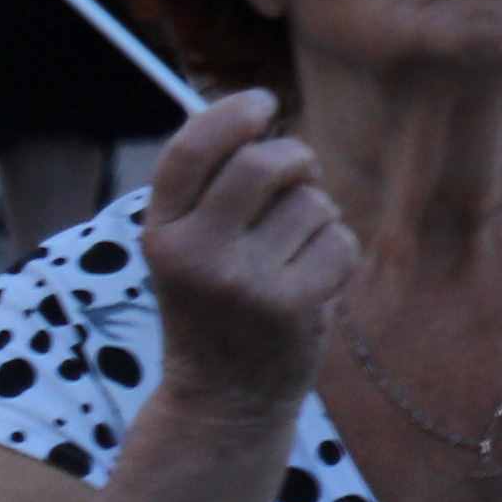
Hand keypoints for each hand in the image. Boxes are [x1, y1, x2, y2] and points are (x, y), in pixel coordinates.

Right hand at [131, 89, 357, 426]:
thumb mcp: (190, 244)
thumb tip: (263, 108)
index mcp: (161, 231)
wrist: (223, 399)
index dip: (230, 113)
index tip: (264, 103)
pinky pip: (340, 239)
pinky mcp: (288, 305)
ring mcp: (241, 282)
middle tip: (299, 177)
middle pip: (264, 163)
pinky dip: (337, 253)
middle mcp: (194, 254)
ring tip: (291, 255)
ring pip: (312, 202)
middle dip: (296, 159)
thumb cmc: (216, 301)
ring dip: (317, 217)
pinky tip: (311, 283)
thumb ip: (213, 184)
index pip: (188, 150)